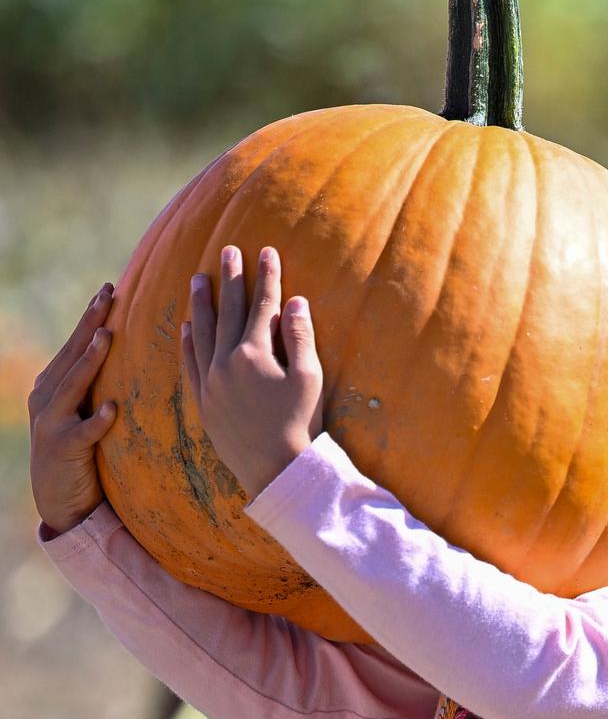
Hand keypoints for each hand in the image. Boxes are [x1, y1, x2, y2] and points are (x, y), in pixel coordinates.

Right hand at [28, 283, 117, 535]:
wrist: (60, 498)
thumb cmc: (81, 447)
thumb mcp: (85, 408)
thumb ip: (99, 380)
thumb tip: (130, 344)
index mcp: (54, 384)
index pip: (76, 343)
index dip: (91, 316)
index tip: (110, 287)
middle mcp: (47, 398)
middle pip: (72, 355)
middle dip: (89, 324)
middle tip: (108, 296)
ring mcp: (51, 423)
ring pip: (71, 387)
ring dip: (88, 362)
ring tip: (105, 339)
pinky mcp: (63, 451)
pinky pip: (82, 433)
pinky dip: (96, 421)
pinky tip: (111, 409)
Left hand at [182, 245, 323, 499]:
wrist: (276, 468)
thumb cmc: (299, 422)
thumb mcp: (308, 376)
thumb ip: (299, 336)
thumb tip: (295, 302)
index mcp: (254, 353)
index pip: (262, 305)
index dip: (266, 277)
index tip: (267, 252)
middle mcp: (226, 362)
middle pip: (229, 311)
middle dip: (231, 279)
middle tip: (228, 250)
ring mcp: (211, 382)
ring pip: (202, 332)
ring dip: (202, 303)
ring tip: (197, 278)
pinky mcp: (204, 401)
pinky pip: (190, 363)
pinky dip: (187, 342)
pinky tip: (186, 326)